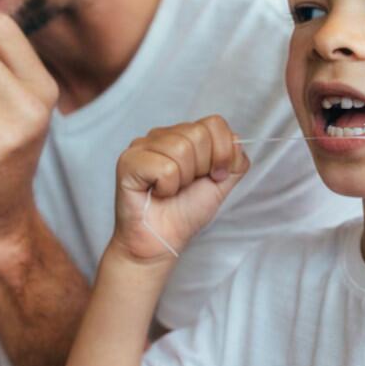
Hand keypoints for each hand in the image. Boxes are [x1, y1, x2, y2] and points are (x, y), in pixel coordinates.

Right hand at [112, 116, 250, 263]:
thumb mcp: (221, 183)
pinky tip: (157, 193)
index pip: (214, 123)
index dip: (222, 152)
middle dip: (202, 168)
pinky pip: (165, 167)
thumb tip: (236, 140)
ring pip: (181, 149)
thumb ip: (234, 160)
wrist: (161, 243)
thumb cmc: (185, 213)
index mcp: (183, 135)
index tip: (214, 176)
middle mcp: (161, 135)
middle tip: (187, 186)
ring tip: (170, 190)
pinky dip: (167, 187)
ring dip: (183, 179)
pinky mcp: (128, 161)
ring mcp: (141, 146)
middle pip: (198, 134)